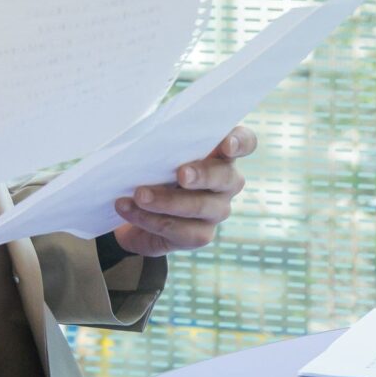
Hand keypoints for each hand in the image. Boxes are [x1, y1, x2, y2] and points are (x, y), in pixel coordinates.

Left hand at [111, 125, 255, 257]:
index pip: (246, 143)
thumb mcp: (156, 153)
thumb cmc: (151, 171)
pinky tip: (129, 209)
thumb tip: (147, 141)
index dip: (240, 142)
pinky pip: (180, 231)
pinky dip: (150, 219)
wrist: (132, 210)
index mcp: (221, 154)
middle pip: (226, 177)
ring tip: (140, 195)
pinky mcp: (200, 235)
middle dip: (203, 175)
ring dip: (168, 201)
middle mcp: (226, 182)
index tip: (226, 145)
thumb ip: (162, 144)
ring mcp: (216, 210)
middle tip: (180, 174)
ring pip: (202, 207)